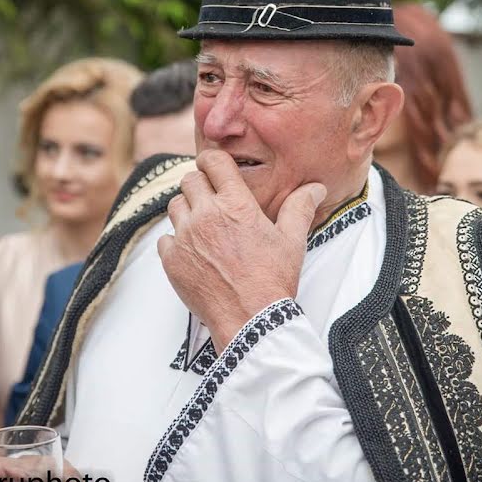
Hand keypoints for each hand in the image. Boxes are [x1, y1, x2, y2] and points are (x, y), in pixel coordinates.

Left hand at [157, 149, 325, 350]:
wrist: (250, 320)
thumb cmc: (273, 279)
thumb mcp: (292, 241)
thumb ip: (300, 208)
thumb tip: (316, 188)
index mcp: (236, 204)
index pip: (213, 161)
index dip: (213, 161)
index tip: (215, 168)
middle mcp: (206, 215)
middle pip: (190, 180)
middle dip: (201, 185)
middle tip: (213, 199)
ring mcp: (185, 237)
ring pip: (175, 205)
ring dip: (187, 210)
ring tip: (204, 226)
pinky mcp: (172, 260)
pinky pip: (165, 238)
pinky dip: (176, 241)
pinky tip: (194, 252)